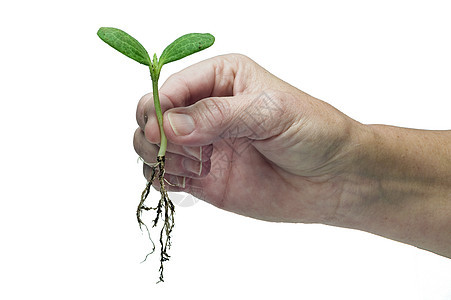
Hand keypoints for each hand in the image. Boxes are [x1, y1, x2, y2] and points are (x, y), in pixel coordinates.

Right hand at [134, 54, 363, 222]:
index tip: (161, 132)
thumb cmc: (313, 132)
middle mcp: (205, 109)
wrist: (335, 179)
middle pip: (152, 114)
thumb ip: (219, 116)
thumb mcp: (271, 112)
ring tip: (196, 167)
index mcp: (221, 78)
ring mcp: (202, 144)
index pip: (171, 87)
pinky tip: (190, 181)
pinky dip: (164, 179)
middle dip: (154, 133)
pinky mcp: (202, 176)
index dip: (160, 108)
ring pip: (151, 146)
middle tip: (179, 151)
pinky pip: (165, 175)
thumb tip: (170, 125)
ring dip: (159, 157)